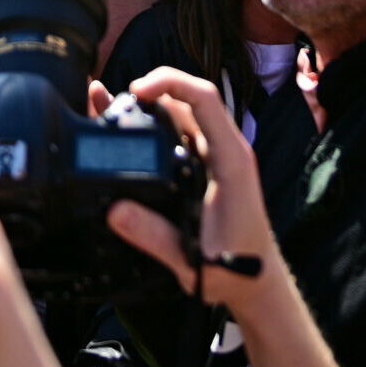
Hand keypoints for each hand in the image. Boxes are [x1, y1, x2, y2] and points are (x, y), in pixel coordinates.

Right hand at [107, 68, 279, 312]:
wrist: (258, 283)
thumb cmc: (237, 269)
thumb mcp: (192, 259)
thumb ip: (153, 235)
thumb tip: (114, 209)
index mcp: (231, 160)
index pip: (204, 99)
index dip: (169, 83)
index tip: (135, 90)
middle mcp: (225, 150)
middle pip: (187, 99)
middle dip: (149, 90)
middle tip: (109, 102)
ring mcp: (215, 157)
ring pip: (180, 115)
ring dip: (147, 107)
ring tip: (107, 107)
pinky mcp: (205, 167)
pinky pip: (178, 134)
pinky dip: (152, 126)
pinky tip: (127, 130)